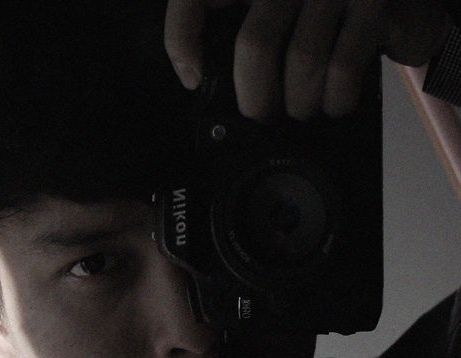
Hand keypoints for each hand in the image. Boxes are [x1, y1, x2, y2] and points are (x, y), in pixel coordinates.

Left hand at [164, 0, 453, 122]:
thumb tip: (198, 78)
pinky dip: (334, 100)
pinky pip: (343, 67)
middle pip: (255, 45)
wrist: (405, 3)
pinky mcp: (375, 4)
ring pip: (301, 60)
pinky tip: (334, 104)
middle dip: (256, 99)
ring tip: (301, 111)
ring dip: (299, 104)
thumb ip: (244, 33)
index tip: (193, 78)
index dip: (183, 38)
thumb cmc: (331, 15)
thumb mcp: (279, 14)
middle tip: (263, 117)